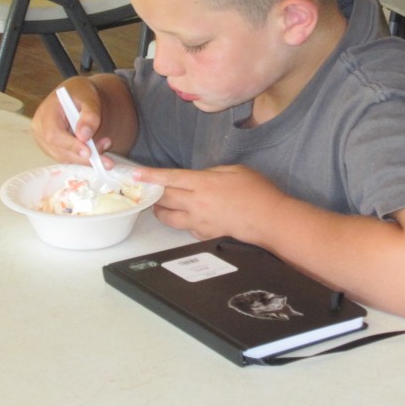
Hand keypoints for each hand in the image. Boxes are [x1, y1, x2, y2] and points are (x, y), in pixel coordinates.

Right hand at [30, 79, 113, 165]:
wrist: (76, 94)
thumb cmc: (81, 93)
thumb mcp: (89, 98)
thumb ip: (89, 115)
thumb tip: (84, 136)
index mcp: (46, 112)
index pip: (53, 134)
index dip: (70, 145)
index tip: (89, 152)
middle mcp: (40, 128)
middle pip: (59, 150)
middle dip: (83, 157)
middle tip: (107, 159)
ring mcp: (43, 140)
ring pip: (64, 157)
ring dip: (86, 159)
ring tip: (106, 145)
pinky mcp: (51, 148)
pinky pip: (67, 158)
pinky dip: (83, 158)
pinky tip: (98, 151)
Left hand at [136, 164, 286, 241]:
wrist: (269, 220)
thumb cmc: (256, 191)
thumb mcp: (234, 170)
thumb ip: (211, 172)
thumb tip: (198, 178)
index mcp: (203, 183)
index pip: (169, 179)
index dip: (150, 176)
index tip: (135, 174)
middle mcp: (197, 203)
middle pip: (164, 199)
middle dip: (153, 194)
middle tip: (147, 190)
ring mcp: (199, 222)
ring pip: (168, 218)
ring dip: (162, 210)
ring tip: (162, 205)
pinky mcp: (204, 235)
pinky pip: (186, 228)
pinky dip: (183, 221)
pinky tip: (190, 216)